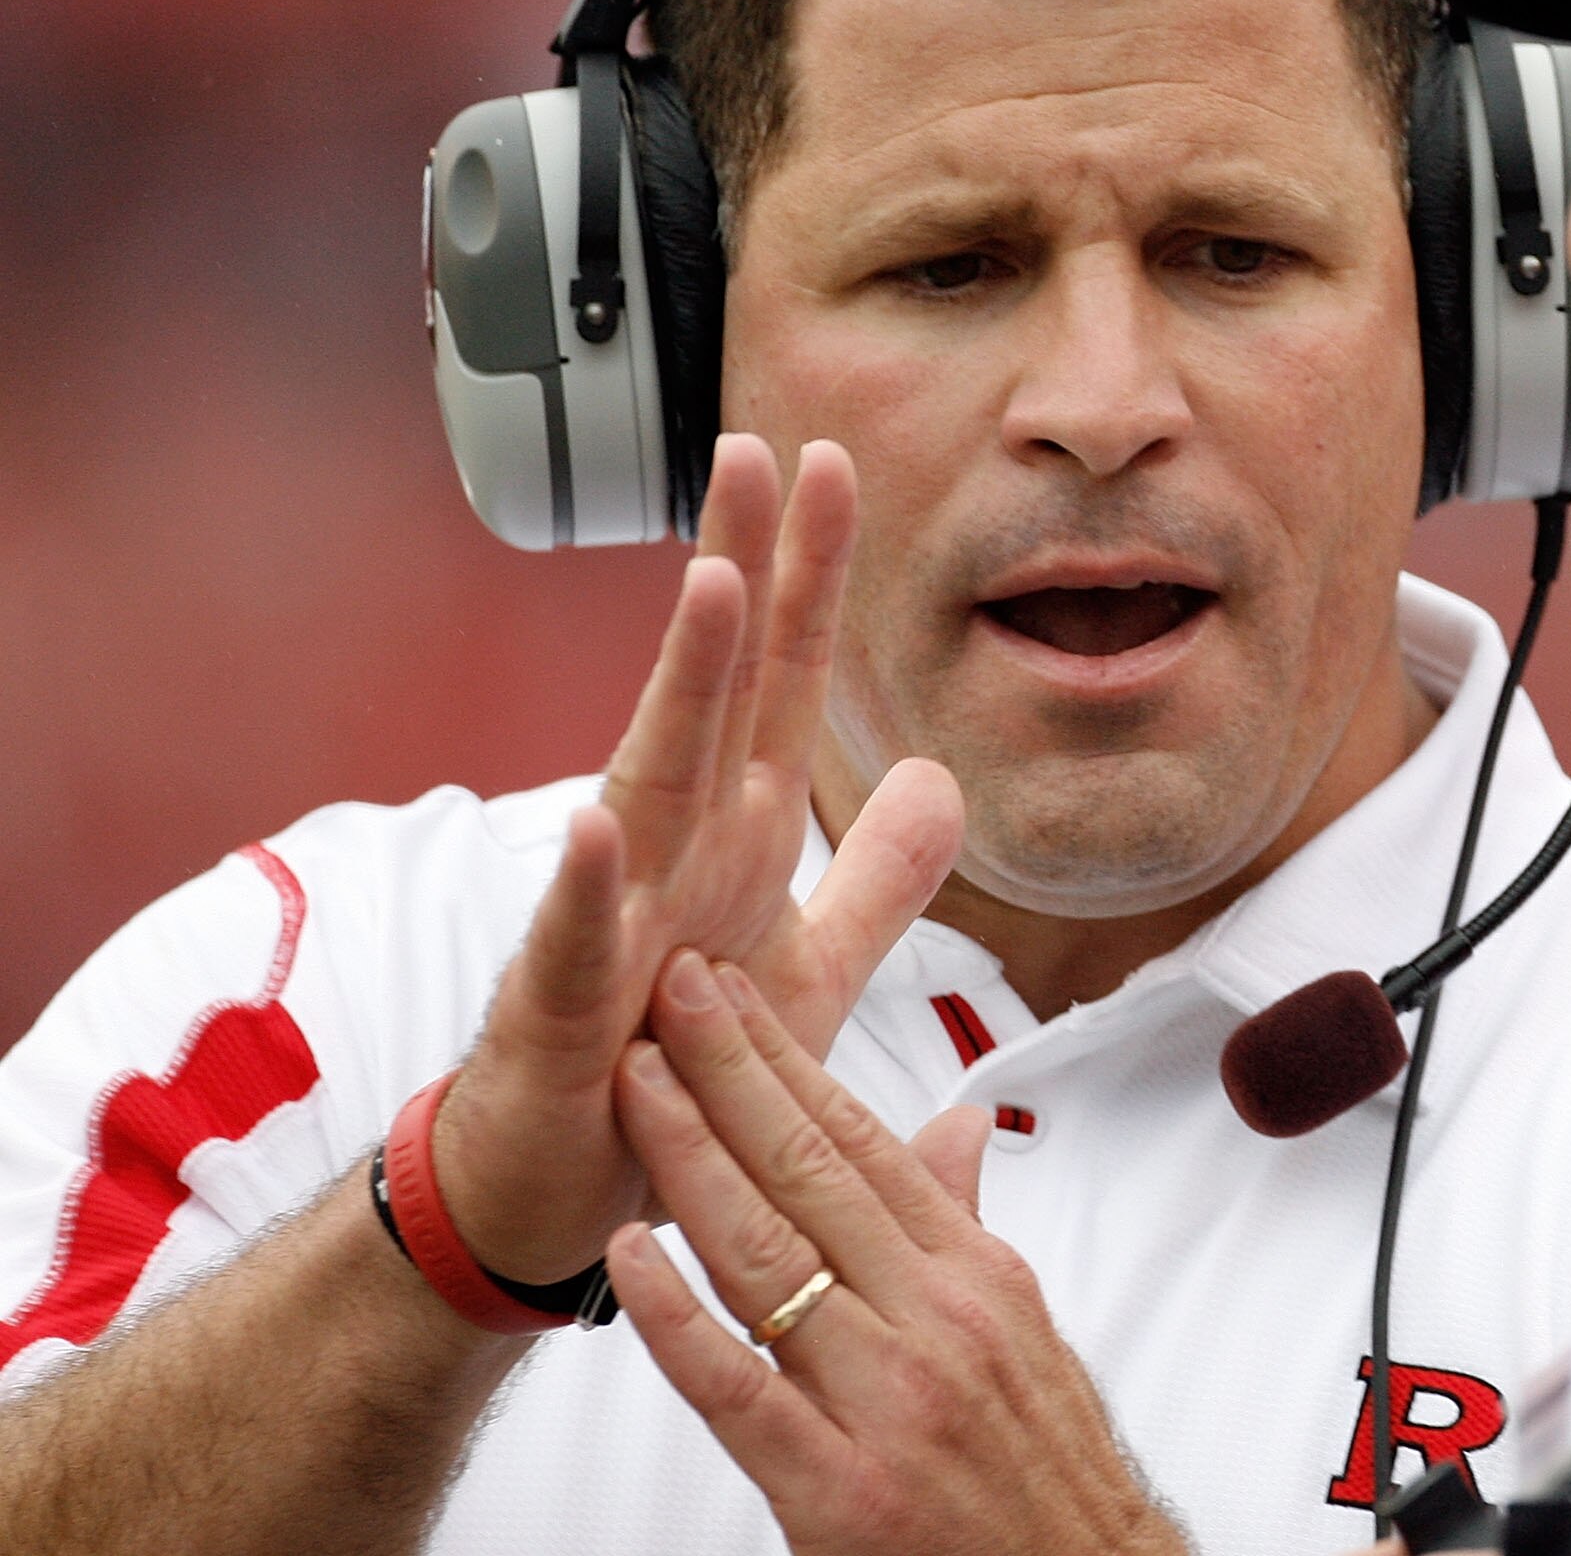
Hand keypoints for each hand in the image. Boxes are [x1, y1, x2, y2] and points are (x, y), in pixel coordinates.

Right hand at [432, 437, 965, 1289]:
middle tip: (755, 451)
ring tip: (709, 583)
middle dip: (737, 572)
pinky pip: (573, 940)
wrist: (566, 1194)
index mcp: (733, 836)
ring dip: (679, 686)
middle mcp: (668, 853)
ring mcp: (607, 921)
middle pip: (714, 694)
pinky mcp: (557, 1013)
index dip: (807, 579)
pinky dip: (584, 884)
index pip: (781, 684)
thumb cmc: (672, 1066)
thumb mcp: (809, 967)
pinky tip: (594, 821)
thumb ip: (877, 877)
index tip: (831, 462)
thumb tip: (939, 773)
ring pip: (649, 785)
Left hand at [605, 954, 1185, 1555]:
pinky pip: (740, 1387)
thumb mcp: (1023, 1328)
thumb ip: (966, 1222)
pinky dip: (677, 1319)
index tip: (731, 990)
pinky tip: (628, 1258)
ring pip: (770, 1256)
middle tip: (672, 988)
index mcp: (974, 1275)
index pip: (864, 1139)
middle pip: (813, 1170)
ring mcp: (886, 1401)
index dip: (788, 1056)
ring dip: (692, 1158)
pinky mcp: (837, 1490)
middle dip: (732, 1070)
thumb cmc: (1046, 1470)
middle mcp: (934, 1320)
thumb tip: (957, 1124)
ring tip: (636, 1082)